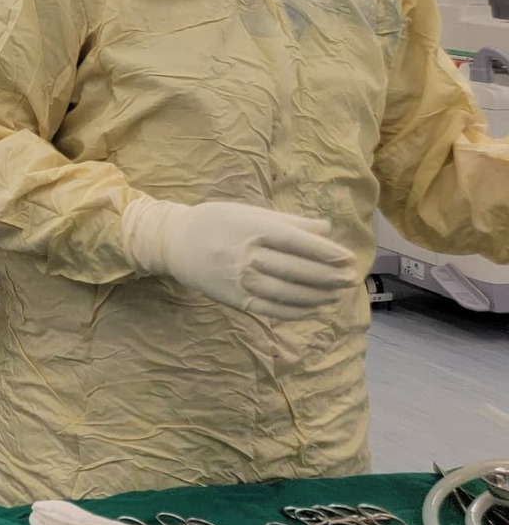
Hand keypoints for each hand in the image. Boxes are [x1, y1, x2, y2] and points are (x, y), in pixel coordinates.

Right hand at [121, 198, 356, 318]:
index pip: (298, 243)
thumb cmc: (217, 222)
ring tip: (338, 294)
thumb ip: (289, 222)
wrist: (174, 244)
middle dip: (329, 276)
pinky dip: (299, 311)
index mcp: (252, 229)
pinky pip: (274, 310)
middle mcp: (247, 256)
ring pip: (289, 293)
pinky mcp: (236, 300)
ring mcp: (241, 281)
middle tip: (351, 279)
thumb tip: (327, 230)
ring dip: (318, 296)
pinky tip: (315, 308)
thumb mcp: (249, 212)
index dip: (326, 253)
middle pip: (297, 270)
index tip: (349, 259)